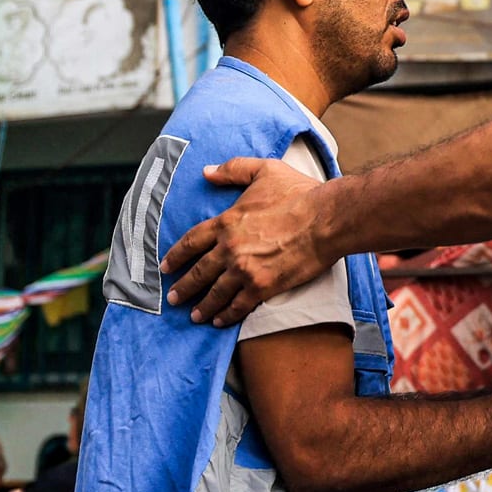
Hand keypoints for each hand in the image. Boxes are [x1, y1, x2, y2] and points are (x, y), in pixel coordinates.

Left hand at [162, 157, 329, 325]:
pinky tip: (220, 321)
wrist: (326, 219)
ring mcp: (245, 269)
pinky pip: (238, 306)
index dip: (176, 255)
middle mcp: (230, 248)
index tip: (166, 267)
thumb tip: (207, 172)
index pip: (191, 241)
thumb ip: (233, 169)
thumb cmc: (299, 193)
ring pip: (215, 293)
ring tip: (194, 315)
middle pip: (197, 272)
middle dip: (183, 287)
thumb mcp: (264, 170)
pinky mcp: (263, 286)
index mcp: (227, 221)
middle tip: (173, 299)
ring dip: (202, 306)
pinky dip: (227, 315)